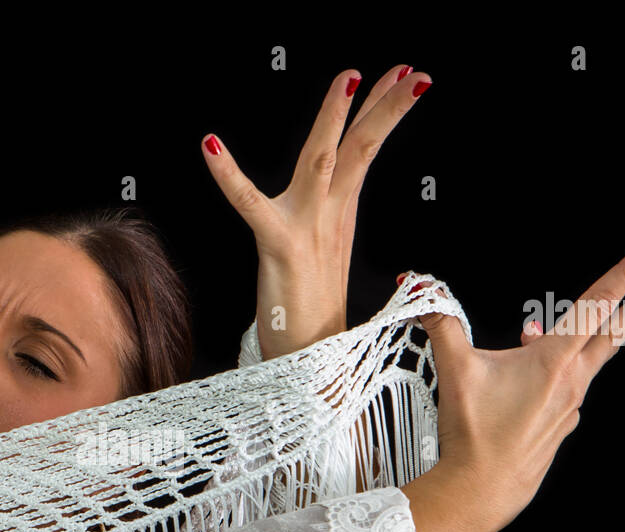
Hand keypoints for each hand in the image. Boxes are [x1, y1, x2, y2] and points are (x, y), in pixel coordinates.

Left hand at [201, 64, 432, 359]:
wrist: (311, 368)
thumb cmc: (309, 320)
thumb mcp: (321, 258)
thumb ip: (324, 226)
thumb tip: (328, 209)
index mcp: (339, 216)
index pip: (365, 151)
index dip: (384, 111)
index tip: (406, 78)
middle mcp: (329, 217)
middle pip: (362, 149)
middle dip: (386, 105)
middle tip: (414, 71)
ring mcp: (308, 229)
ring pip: (324, 160)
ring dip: (334, 117)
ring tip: (347, 78)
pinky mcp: (279, 247)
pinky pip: (249, 204)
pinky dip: (228, 174)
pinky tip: (210, 145)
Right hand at [407, 245, 624, 531]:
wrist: (481, 490)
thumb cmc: (475, 435)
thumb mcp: (455, 370)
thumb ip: (442, 324)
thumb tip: (423, 292)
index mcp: (553, 361)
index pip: (597, 305)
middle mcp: (570, 383)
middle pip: (612, 337)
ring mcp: (568, 408)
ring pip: (585, 364)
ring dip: (579, 345)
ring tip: (540, 336)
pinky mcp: (559, 427)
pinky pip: (565, 391)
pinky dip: (555, 377)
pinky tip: (529, 381)